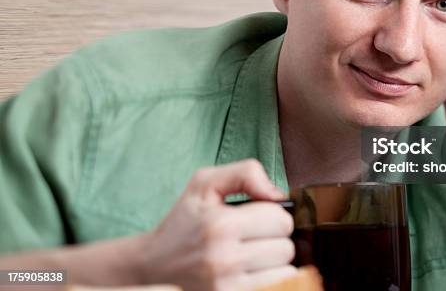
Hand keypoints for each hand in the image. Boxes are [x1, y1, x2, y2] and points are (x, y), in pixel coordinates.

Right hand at [139, 159, 295, 290]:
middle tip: (252, 238)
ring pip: (285, 272)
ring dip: (273, 263)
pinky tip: (250, 272)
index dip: (273, 215)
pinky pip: (277, 288)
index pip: (281, 219)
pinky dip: (270, 279)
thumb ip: (246, 174)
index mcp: (220, 224)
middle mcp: (224, 259)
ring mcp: (227, 287)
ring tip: (250, 256)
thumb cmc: (184, 221)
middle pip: (286, 248)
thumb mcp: (205, 183)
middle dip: (274, 239)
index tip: (256, 218)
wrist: (153, 265)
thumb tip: (279, 195)